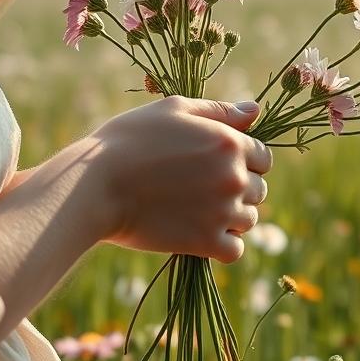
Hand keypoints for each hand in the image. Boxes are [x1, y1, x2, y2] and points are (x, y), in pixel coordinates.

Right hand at [87, 96, 271, 262]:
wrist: (95, 185)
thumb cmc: (129, 140)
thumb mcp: (173, 110)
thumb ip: (218, 111)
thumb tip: (255, 110)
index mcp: (230, 143)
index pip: (264, 158)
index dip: (244, 161)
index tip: (216, 166)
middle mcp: (233, 177)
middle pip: (259, 190)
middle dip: (238, 190)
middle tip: (202, 189)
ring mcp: (222, 211)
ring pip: (249, 220)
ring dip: (231, 218)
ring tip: (198, 210)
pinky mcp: (205, 242)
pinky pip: (235, 250)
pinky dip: (223, 246)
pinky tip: (201, 234)